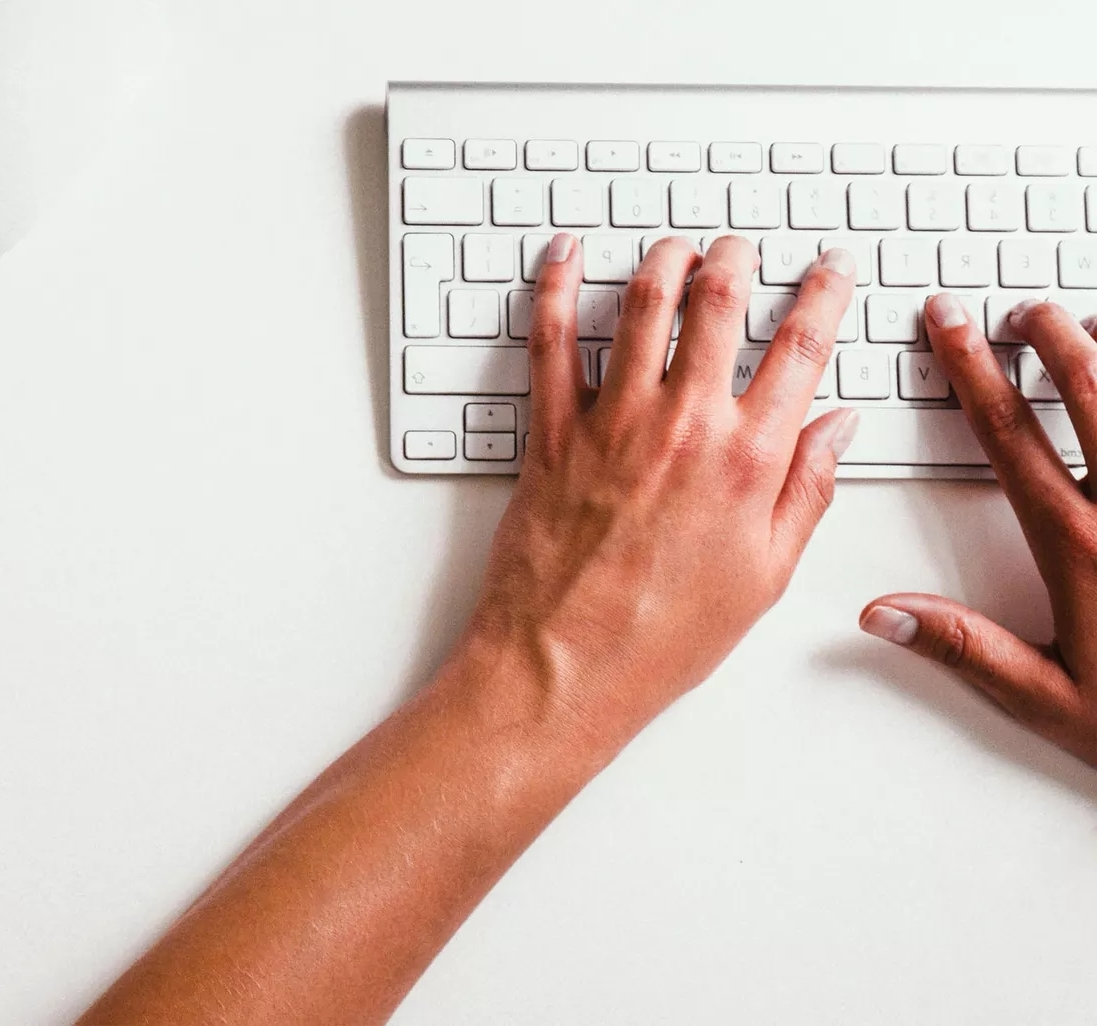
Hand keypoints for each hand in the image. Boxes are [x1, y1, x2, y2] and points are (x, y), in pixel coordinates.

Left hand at [455, 234, 859, 747]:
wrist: (564, 666)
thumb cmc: (661, 636)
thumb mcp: (766, 574)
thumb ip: (807, 490)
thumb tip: (837, 427)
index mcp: (749, 460)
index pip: (801, 348)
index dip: (823, 294)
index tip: (830, 268)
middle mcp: (685, 427)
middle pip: (720, 304)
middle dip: (737, 260)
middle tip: (740, 248)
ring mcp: (613, 423)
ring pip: (642, 305)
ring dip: (663, 261)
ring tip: (674, 248)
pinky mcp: (550, 433)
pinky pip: (548, 342)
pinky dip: (552, 287)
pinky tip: (561, 256)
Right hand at [860, 296, 1096, 767]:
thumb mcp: (1052, 700)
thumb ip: (965, 648)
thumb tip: (881, 614)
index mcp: (1080, 545)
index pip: (1009, 434)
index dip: (972, 371)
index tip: (950, 324)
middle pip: (1090, 389)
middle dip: (1050, 336)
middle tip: (1024, 308)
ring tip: (1090, 323)